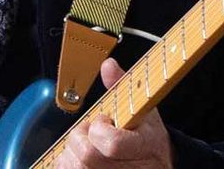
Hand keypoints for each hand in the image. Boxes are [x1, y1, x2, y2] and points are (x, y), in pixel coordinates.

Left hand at [56, 58, 173, 167]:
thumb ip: (121, 85)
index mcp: (145, 146)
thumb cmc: (146, 136)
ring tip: (87, 145)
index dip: (99, 129)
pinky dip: (67, 162)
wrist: (157, 164)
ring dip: (72, 151)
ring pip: (75, 166)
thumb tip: (108, 65)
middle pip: (87, 155)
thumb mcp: (141, 109)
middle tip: (91, 132)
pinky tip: (79, 158)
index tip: (103, 121)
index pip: (111, 143)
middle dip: (81, 137)